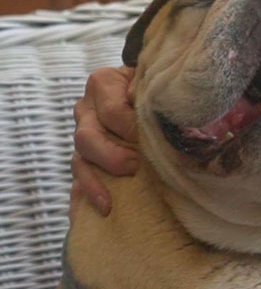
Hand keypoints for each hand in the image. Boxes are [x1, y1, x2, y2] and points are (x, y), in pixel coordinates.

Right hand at [70, 66, 139, 216]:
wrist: (148, 90)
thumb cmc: (153, 85)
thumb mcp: (153, 79)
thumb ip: (147, 87)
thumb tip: (141, 99)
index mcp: (102, 84)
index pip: (112, 110)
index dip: (131, 127)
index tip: (150, 139)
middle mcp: (86, 110)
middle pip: (87, 137)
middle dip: (111, 156)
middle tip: (135, 166)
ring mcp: (83, 136)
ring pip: (80, 161)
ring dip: (96, 181)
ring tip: (110, 200)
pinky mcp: (86, 158)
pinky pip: (80, 179)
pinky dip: (87, 195)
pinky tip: (100, 209)